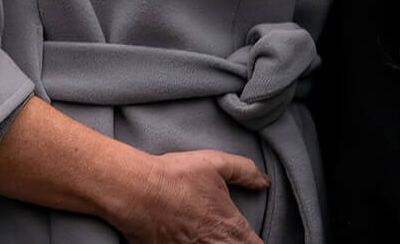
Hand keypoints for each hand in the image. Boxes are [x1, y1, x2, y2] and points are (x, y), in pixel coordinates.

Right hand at [107, 148, 268, 243]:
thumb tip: (264, 181)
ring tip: (209, 237)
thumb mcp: (216, 163)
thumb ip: (245, 171)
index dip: (254, 242)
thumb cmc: (175, 176)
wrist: (135, 191)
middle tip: (229, 236)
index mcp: (230, 228)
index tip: (248, 237)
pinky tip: (191, 240)